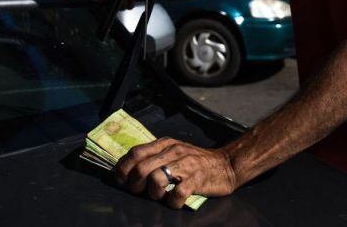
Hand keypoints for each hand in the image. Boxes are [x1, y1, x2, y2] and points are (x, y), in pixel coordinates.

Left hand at [115, 137, 236, 208]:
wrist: (226, 164)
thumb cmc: (195, 161)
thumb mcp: (173, 151)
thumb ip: (154, 156)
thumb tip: (129, 169)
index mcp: (165, 144)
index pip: (135, 153)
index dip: (123, 168)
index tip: (121, 180)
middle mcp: (173, 151)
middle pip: (141, 168)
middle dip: (134, 185)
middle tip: (138, 193)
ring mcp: (186, 165)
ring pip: (156, 180)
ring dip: (152, 194)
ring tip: (159, 196)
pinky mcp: (197, 180)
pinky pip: (177, 194)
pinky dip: (172, 202)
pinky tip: (174, 201)